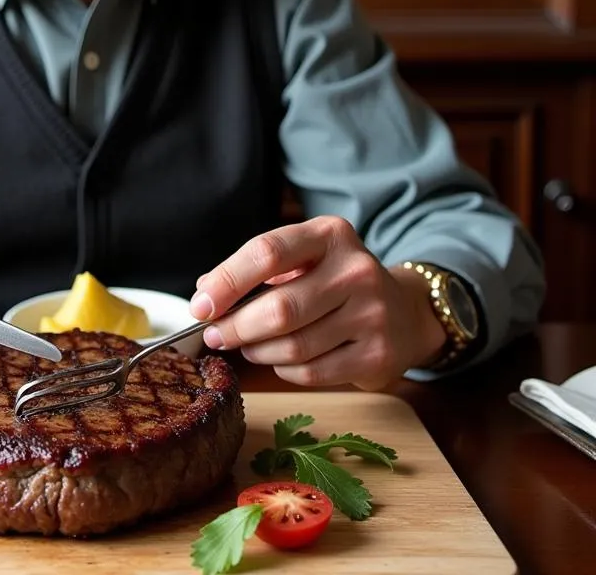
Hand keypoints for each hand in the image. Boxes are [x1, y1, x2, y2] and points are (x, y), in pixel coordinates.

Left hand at [189, 215, 446, 390]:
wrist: (404, 311)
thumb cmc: (335, 281)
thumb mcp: (302, 259)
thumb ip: (255, 269)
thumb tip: (205, 293)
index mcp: (329, 234)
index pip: (267, 252)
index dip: (227, 281)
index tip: (200, 305)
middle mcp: (355, 269)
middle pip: (279, 307)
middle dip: (236, 326)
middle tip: (214, 335)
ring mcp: (372, 313)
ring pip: (293, 345)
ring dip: (257, 350)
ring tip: (245, 345)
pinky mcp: (378, 354)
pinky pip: (311, 371)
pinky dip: (283, 369)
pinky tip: (277, 359)